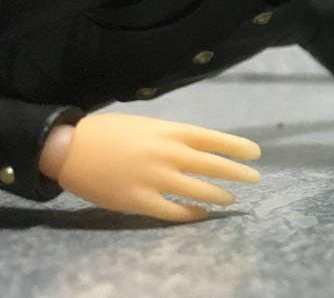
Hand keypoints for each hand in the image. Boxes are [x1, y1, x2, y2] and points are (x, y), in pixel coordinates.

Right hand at [49, 113, 259, 221]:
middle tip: (254, 178)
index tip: (256, 153)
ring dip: (219, 196)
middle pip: (214, 166)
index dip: (238, 147)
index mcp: (171, 132)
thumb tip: (199, 148)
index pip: (214, 139)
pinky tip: (200, 215)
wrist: (70, 148)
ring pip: (199, 191)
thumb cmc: (109, 133)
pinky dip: (191, 215)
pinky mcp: (140, 202)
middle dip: (238, 173)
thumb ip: (173, 137)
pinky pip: (174, 212)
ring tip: (231, 199)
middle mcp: (169, 154)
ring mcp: (156, 179)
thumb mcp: (148, 125)